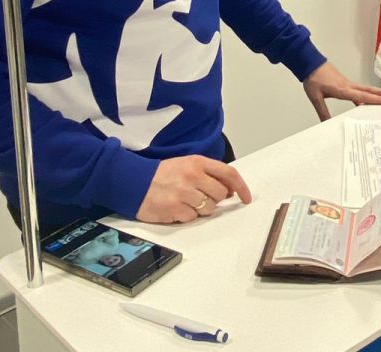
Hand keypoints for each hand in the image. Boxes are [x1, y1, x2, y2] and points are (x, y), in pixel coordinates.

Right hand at [136, 155, 252, 223]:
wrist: (134, 182)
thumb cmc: (163, 174)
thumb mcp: (187, 165)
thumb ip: (209, 174)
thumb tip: (230, 191)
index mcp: (197, 162)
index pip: (229, 174)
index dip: (241, 187)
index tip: (246, 198)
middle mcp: (192, 176)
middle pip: (221, 194)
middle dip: (215, 199)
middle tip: (200, 196)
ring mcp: (183, 193)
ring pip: (209, 209)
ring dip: (201, 209)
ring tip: (186, 201)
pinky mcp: (174, 209)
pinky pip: (193, 218)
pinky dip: (187, 216)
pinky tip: (176, 207)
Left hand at [302, 61, 380, 120]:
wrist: (310, 64)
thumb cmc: (313, 79)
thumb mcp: (315, 97)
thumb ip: (322, 111)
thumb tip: (326, 124)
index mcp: (342, 89)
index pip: (362, 96)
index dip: (375, 100)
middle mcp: (348, 85)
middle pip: (368, 91)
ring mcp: (347, 83)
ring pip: (365, 89)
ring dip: (377, 92)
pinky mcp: (345, 83)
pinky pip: (359, 89)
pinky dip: (366, 93)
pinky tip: (368, 99)